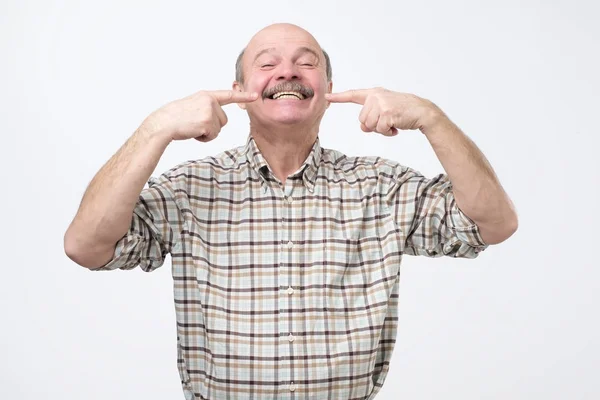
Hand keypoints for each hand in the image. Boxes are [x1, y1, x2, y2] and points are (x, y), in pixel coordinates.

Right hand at [143, 90, 257, 141]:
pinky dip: (203, 138)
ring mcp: (209, 110)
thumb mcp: (192, 106)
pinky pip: (212, 136)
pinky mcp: (208, 121)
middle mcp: (209, 101)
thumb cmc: (174, 117)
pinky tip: (192, 132)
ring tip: (192, 127)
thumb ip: (206, 108)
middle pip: (223, 120)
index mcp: (206, 95)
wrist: (162, 124)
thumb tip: (216, 119)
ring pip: (219, 128)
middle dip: (212, 126)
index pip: (228, 96)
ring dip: (207, 132)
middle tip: (194, 124)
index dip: (243, 96)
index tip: (255, 96)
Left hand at [325, 88, 444, 135]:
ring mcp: (381, 103)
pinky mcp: (386, 113)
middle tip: (388, 121)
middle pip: (362, 120)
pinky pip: (379, 130)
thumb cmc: (403, 112)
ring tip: (393, 122)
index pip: (353, 95)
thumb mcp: (384, 111)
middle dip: (374, 126)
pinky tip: (396, 126)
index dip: (339, 97)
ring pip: (369, 126)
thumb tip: (363, 127)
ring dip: (381, 130)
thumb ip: (371, 116)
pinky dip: (388, 132)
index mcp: (374, 94)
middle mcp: (375, 96)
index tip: (327, 96)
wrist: (422, 112)